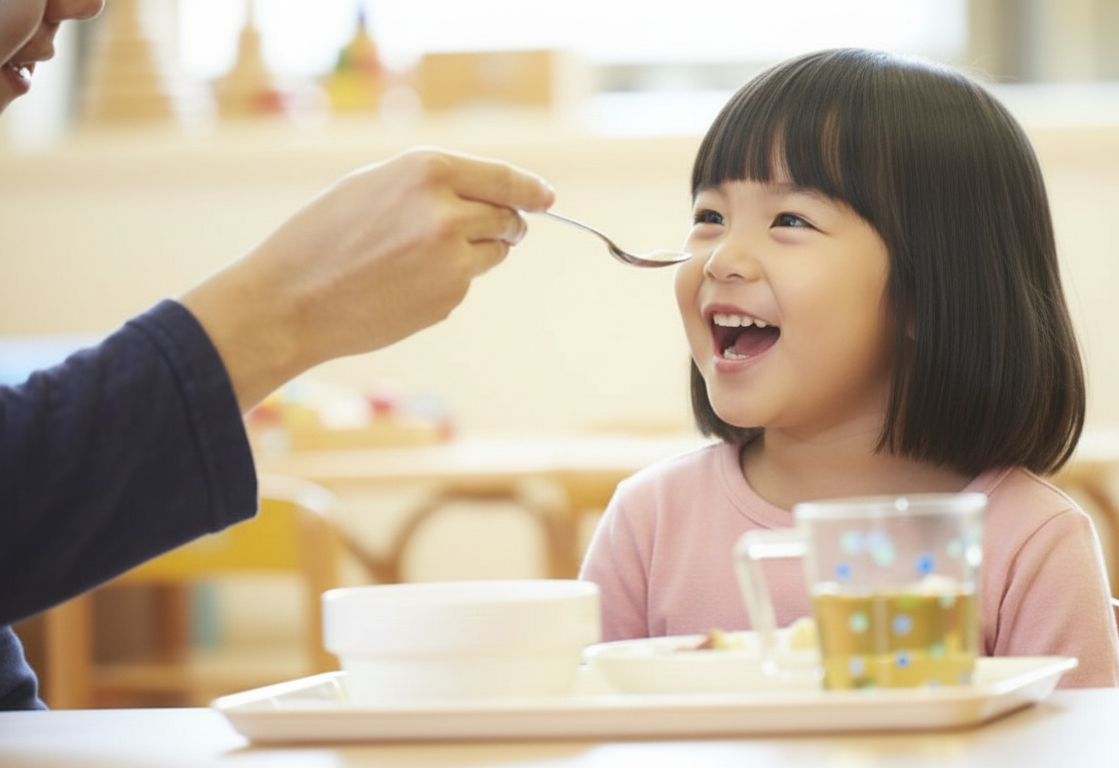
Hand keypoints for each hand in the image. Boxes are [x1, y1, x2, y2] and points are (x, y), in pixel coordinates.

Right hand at [180, 147, 554, 409]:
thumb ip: (432, 183)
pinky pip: (466, 282)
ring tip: (425, 257)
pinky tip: (405, 284)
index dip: (531, 189)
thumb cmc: (323, 236)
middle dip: (505, 223)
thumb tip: (488, 195)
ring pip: (494, 252)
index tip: (546, 197)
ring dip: (479, 251)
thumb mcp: (374, 185)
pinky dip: (449, 281)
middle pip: (507, 217)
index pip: (504, 177)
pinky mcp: (449, 298)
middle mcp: (447, 211)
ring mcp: (452, 259)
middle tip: (484, 229)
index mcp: (427, 170)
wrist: (291, 300)